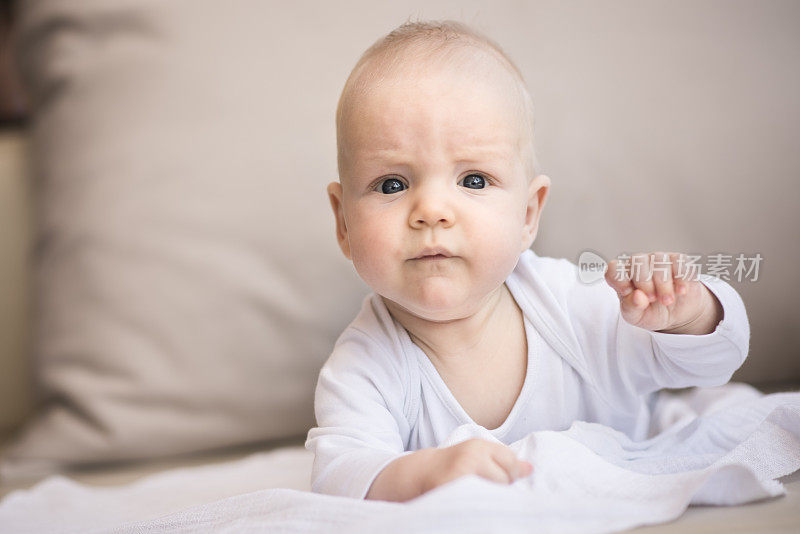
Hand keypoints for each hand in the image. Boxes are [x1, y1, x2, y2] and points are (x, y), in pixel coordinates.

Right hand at [420, 439, 532, 494]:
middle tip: (485, 487)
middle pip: (504, 479)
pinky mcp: (452, 490)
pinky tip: (474, 502)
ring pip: (493, 491)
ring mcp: (461, 474)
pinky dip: (480, 505)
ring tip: (477, 494)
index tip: (500, 479)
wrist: (422, 472)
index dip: (509, 474)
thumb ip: (503, 460)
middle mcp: (471, 457)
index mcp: (479, 446)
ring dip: (490, 496)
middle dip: (500, 487)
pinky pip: (478, 502)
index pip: (510, 462)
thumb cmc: (456, 464)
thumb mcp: (478, 454)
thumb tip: (530, 469)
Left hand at [604, 252, 722, 334]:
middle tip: (652, 299)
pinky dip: (681, 277)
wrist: (676, 315)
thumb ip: (632, 307)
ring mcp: (659, 261)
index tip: (627, 293)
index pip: (614, 268)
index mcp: (624, 277)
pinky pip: (679, 260)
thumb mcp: (636, 317)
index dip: (619, 279)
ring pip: (659, 259)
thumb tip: (637, 296)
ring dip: (664, 283)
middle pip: (637, 260)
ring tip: (667, 300)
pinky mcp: (678, 262)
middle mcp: (639, 265)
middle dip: (645, 282)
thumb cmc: (651, 312)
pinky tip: (680, 291)